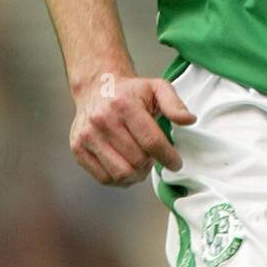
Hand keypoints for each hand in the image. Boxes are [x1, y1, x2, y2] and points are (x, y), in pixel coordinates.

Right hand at [69, 74, 196, 185]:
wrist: (97, 87)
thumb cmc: (131, 92)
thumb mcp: (157, 88)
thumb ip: (175, 104)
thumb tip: (189, 120)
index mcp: (124, 105)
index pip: (151, 141)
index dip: (168, 157)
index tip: (176, 163)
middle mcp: (102, 120)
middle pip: (137, 160)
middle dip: (152, 164)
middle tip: (155, 157)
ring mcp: (87, 136)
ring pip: (120, 173)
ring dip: (137, 174)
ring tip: (142, 163)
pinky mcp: (78, 148)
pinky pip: (103, 178)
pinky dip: (120, 179)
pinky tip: (127, 166)